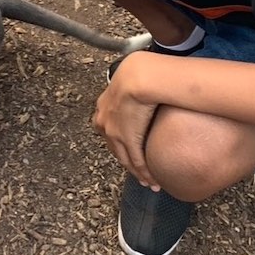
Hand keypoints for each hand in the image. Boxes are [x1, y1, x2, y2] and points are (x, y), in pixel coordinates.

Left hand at [91, 53, 160, 189]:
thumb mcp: (128, 82)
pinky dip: (145, 173)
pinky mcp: (128, 140)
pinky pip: (137, 161)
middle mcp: (104, 123)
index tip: (127, 150)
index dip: (118, 143)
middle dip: (127, 161)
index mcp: (102, 109)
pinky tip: (152, 181)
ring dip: (137, 173)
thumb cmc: (138, 73)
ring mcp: (114, 133)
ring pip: (125, 159)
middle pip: (115, 148)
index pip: (109, 132)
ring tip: (148, 182)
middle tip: (138, 172)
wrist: (138, 77)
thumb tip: (144, 86)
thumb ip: (132, 89)